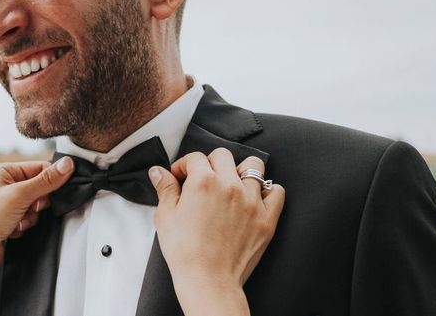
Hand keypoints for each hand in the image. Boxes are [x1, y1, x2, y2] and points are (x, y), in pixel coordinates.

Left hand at [0, 157, 73, 272]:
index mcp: (3, 171)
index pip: (38, 167)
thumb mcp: (20, 195)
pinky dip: (24, 225)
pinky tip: (11, 230)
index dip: (50, 181)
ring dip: (31, 216)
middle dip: (38, 203)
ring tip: (16, 222)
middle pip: (39, 188)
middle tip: (30, 208)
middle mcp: (3, 185)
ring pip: (35, 206)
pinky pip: (28, 219)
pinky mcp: (7, 220)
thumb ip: (46, 180)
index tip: (55, 192)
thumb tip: (68, 164)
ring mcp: (5, 204)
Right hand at [149, 149, 284, 315]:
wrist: (208, 280)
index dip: (183, 166)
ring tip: (231, 183)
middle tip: (202, 179)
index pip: (195, 157)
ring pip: (253, 166)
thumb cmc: (185, 251)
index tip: (180, 177)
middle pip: (223, 156)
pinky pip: (277, 191)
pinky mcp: (266, 218)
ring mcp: (251, 200)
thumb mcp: (166, 216)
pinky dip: (268, 190)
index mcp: (203, 182)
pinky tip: (255, 198)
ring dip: (240, 170)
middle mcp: (230, 185)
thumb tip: (158, 172)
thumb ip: (165, 188)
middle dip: (209, 163)